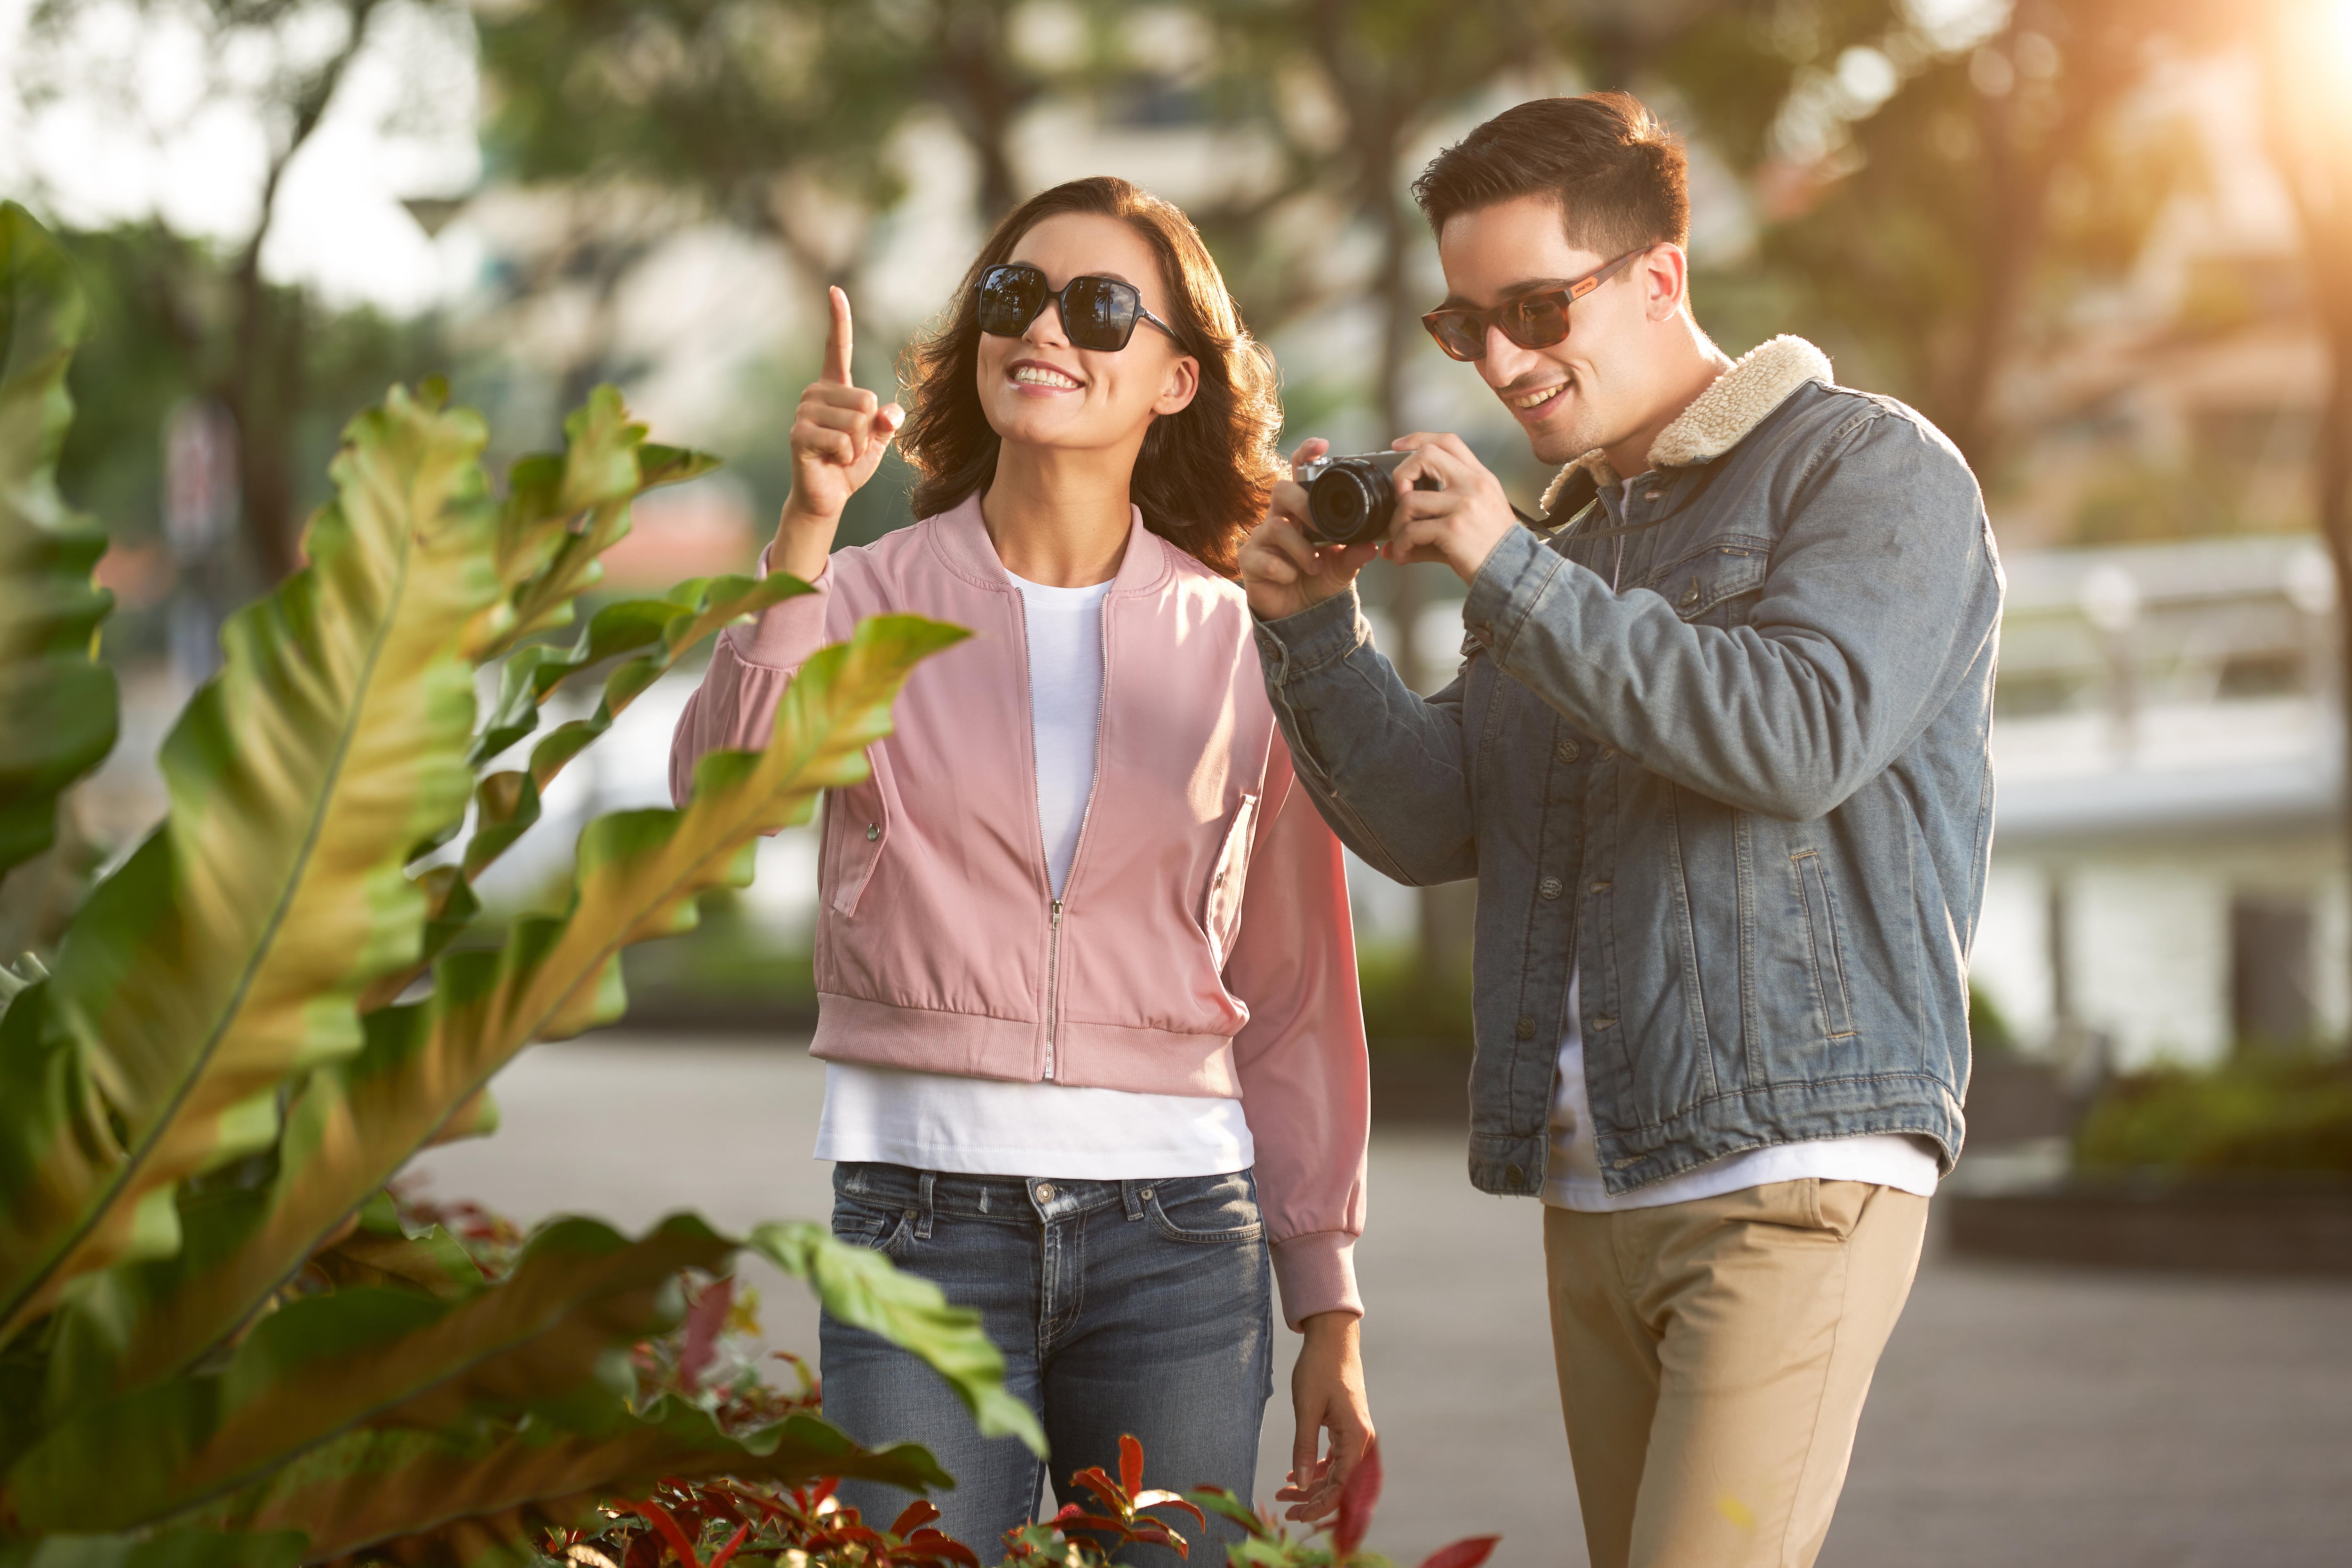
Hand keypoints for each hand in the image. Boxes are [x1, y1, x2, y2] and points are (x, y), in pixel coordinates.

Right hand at [773, 286, 904, 581]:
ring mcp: (804, 411)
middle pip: (867, 400)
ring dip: (858, 446)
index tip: (835, 290)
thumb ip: (887, 420)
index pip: (838, 347)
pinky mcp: (799, 434)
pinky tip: (831, 461)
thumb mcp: (879, 438)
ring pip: (857, 422)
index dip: (838, 319)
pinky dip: (847, 457)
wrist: (828, 495)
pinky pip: (843, 441)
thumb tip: (890, 414)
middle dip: (868, 431)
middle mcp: (816, 392)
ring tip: (840, 454)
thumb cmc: (851, 463)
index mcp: (835, 387)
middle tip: (849, 446)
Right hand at [1239, 438, 1383, 621]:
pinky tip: (1292, 578)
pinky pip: (1262, 557)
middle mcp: (1279, 518)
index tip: (1322, 445)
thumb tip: (1372, 545)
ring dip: (1300, 549)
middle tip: (1319, 528)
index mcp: (1301, 512)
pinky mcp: (1249, 560)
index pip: (1299, 474)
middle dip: (1302, 505)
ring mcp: (1261, 539)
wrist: (1300, 614)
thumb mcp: (1343, 566)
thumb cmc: (1319, 580)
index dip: (1306, 455)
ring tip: (1315, 567)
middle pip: (1280, 490)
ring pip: (1274, 526)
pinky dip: (1283, 569)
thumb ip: (1355, 554)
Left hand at [1275, 1310, 1372, 1523]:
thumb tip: (1298, 1485)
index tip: (1295, 1515)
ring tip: (1283, 1493)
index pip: (1340, 1485)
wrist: (1332, 1338)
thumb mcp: (1306, 1409)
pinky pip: (1333, 1457)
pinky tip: (1294, 1474)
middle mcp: (1361, 1439)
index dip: (1318, 1505)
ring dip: (1311, 1484)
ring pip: (1335, 1471)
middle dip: (1311, 1498)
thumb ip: (1303, 1448)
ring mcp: (1355, 1434)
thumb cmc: (1319, 1369)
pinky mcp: (1346, 1427)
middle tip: (1284, 1509)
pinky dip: (1315, 1467)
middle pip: (1339, 1482)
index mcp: (1356, 1438)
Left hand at [1380, 433, 1519, 586]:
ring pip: (1409, 500)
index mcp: (1480, 477)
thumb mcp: (1474, 517)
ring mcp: (1463, 505)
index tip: (1398, 446)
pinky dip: (1401, 545)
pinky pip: (1411, 531)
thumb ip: (1436, 517)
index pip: (1447, 442)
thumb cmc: (1492, 547)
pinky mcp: (1453, 528)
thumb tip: (1392, 540)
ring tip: (1401, 540)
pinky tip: (1404, 555)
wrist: (1514, 572)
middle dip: (1401, 476)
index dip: (1418, 439)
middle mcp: (1473, 484)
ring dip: (1397, 524)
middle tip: (1400, 499)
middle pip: (1425, 456)